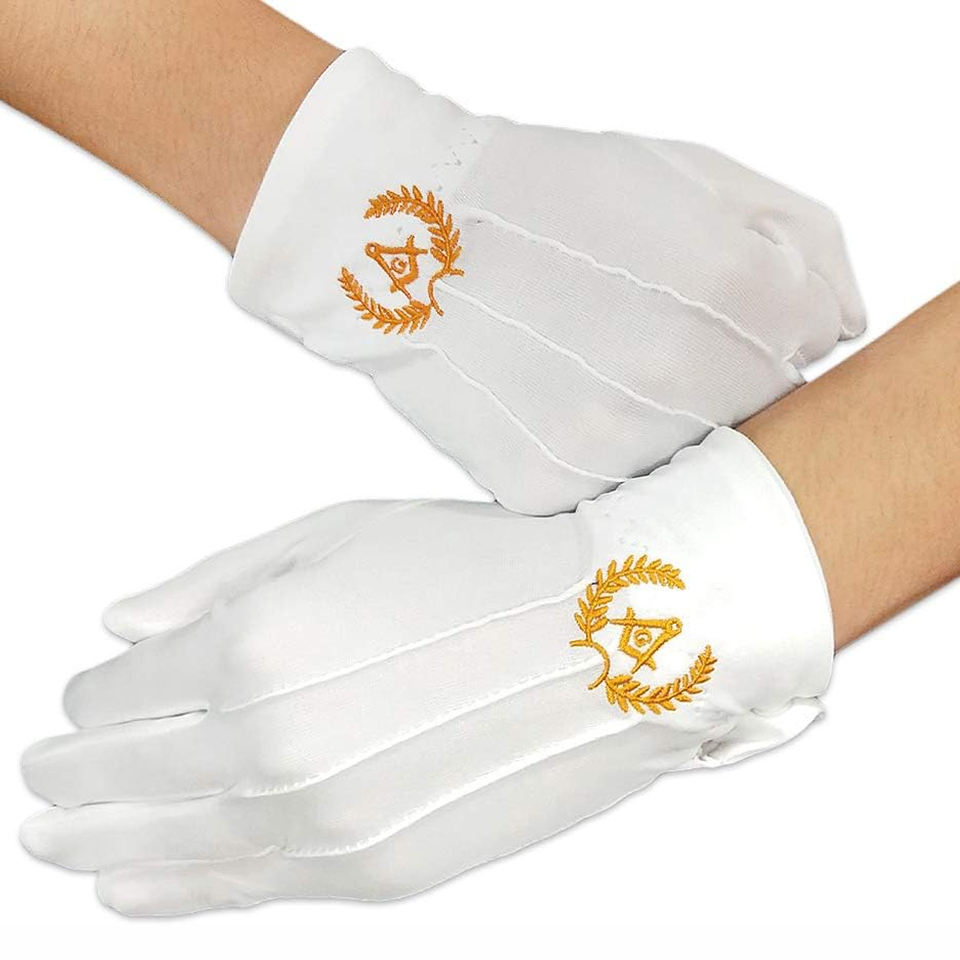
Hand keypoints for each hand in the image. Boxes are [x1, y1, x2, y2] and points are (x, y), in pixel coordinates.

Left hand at [21, 429, 832, 914]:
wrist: (613, 640)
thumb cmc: (486, 567)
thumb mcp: (342, 533)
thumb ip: (216, 582)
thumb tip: (119, 626)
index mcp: (258, 643)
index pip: (128, 688)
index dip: (96, 694)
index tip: (87, 694)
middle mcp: (272, 743)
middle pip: (129, 772)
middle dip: (74, 772)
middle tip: (37, 777)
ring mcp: (322, 819)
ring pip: (171, 843)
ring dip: (100, 840)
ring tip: (53, 843)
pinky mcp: (373, 871)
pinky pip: (245, 891)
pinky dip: (174, 894)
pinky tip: (127, 891)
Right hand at [229, 49, 864, 513]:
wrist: (403, 239)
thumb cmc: (549, 194)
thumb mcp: (687, 173)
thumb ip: (799, 240)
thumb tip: (838, 326)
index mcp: (730, 286)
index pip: (812, 339)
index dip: (763, 316)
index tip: (709, 301)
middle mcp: (677, 376)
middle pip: (754, 410)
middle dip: (714, 372)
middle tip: (637, 332)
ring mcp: (609, 443)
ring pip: (684, 459)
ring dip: (657, 421)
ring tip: (589, 362)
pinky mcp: (547, 486)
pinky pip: (609, 487)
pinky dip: (595, 452)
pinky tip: (552, 401)